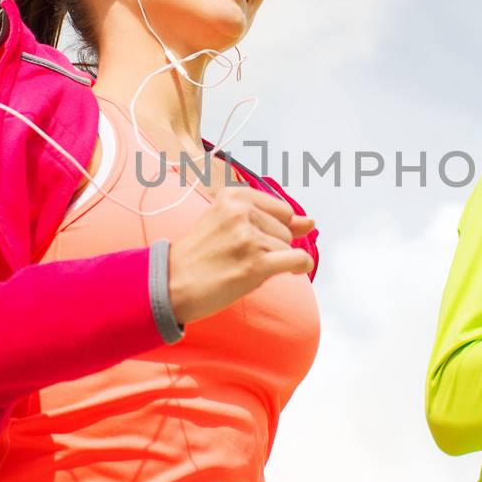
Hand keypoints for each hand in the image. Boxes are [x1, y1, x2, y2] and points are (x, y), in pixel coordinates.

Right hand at [169, 188, 314, 324]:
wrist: (171, 284)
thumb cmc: (200, 256)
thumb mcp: (230, 225)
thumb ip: (272, 219)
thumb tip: (311, 221)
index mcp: (233, 196)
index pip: (281, 209)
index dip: (274, 229)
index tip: (253, 241)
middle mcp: (241, 212)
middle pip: (285, 229)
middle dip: (272, 245)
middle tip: (240, 256)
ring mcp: (249, 237)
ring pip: (288, 247)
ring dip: (274, 261)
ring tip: (243, 266)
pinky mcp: (256, 263)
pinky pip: (298, 259)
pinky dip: (300, 266)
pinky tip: (292, 271)